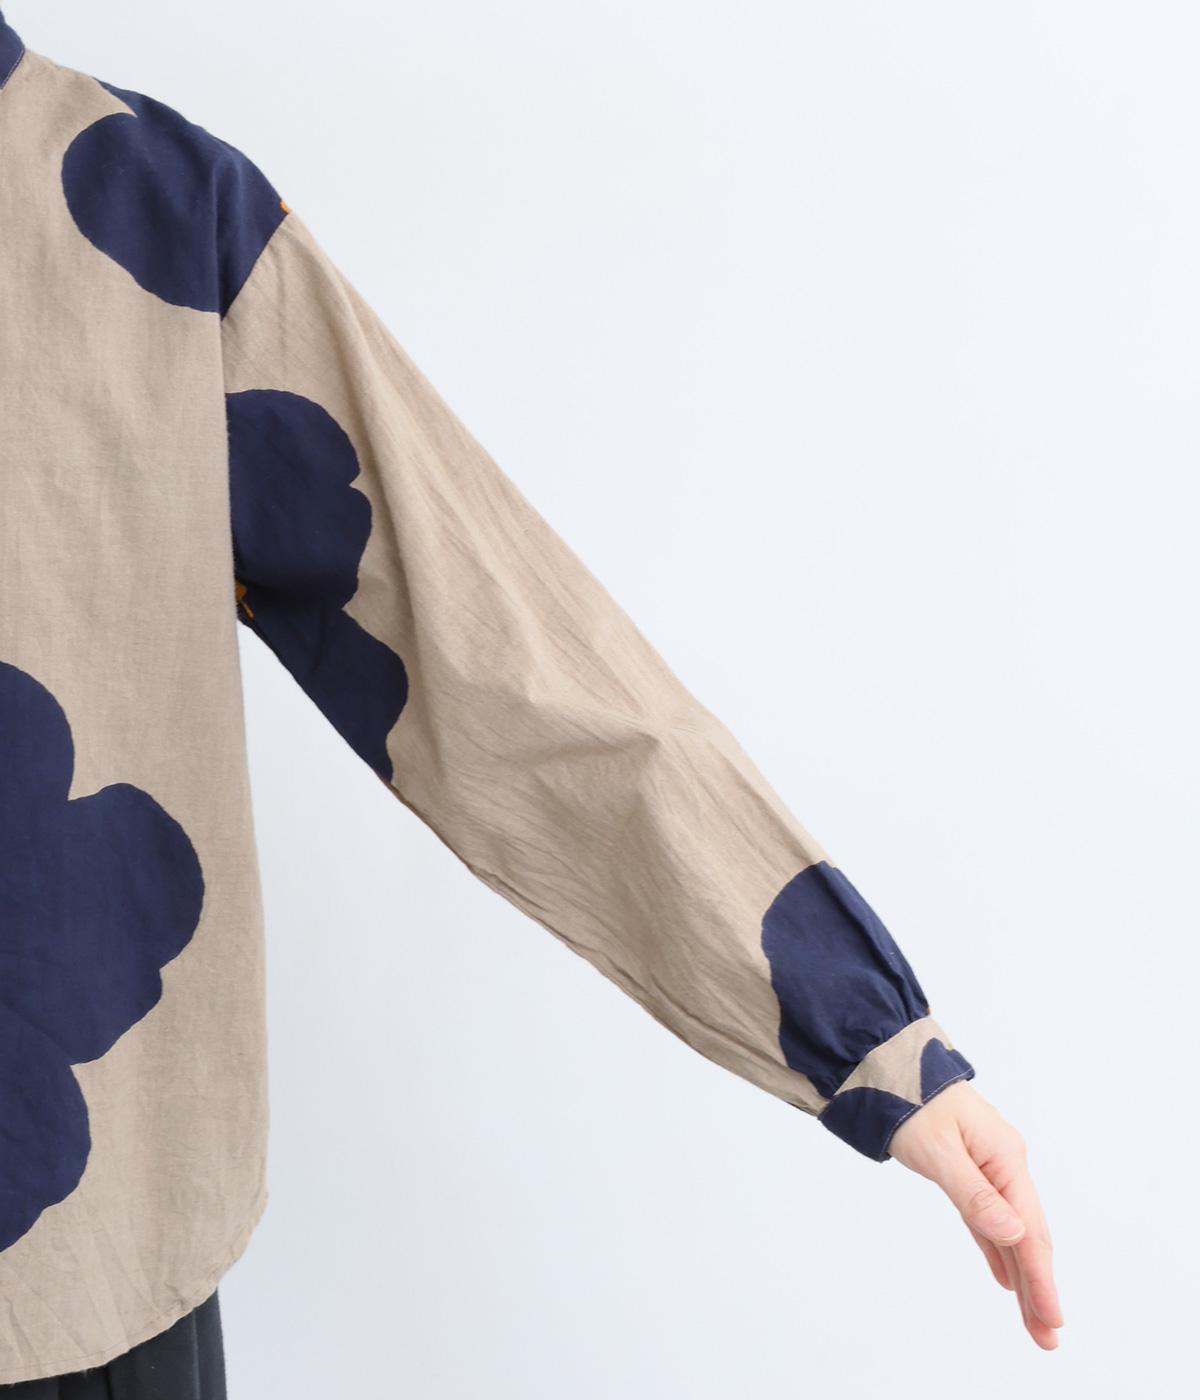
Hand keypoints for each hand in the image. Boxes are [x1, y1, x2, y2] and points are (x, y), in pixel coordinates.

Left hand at [887, 1080, 1062, 1348]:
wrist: (888, 1064)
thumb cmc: (910, 1100)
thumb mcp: (937, 1151)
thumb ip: (974, 1194)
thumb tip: (1013, 1235)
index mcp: (1005, 1157)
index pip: (1028, 1229)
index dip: (1040, 1277)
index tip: (1051, 1319)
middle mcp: (1004, 1163)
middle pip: (1027, 1234)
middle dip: (1039, 1286)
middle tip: (1048, 1337)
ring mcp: (989, 1166)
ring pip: (1010, 1230)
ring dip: (1022, 1275)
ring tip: (1034, 1321)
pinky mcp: (970, 1168)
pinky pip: (989, 1217)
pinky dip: (998, 1249)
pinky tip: (1007, 1278)